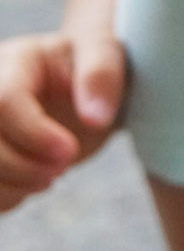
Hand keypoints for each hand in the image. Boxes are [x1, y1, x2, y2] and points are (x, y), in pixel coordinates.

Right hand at [0, 32, 125, 211]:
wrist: (83, 86)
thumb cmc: (94, 64)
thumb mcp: (106, 53)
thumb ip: (101, 75)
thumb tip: (95, 117)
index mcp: (16, 61)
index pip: (5, 101)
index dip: (34, 134)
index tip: (69, 151)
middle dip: (23, 166)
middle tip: (62, 166)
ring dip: (11, 187)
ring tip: (50, 174)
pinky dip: (5, 197)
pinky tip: (29, 182)